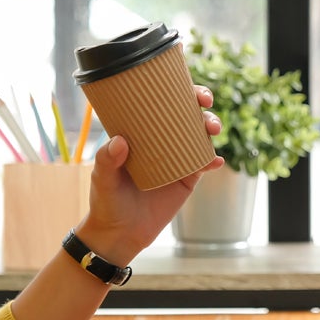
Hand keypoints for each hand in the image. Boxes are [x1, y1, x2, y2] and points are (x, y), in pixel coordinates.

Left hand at [77, 85, 224, 262]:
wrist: (120, 234)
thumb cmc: (106, 200)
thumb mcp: (102, 178)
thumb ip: (107, 160)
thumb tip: (120, 141)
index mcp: (140, 132)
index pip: (158, 103)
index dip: (174, 89)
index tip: (183, 85)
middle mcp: (161, 141)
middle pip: (185, 113)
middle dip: (200, 102)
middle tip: (204, 102)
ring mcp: (176, 158)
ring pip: (199, 134)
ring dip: (211, 125)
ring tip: (212, 129)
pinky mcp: (187, 179)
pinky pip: (204, 164)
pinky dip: (213, 160)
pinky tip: (216, 161)